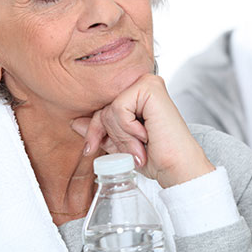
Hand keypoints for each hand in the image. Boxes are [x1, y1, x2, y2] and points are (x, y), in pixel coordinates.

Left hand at [70, 74, 214, 187]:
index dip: (95, 130)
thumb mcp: (119, 143)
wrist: (176, 168)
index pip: (101, 107)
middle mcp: (143, 84)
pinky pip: (118, 108)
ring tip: (140, 147)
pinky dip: (127, 128)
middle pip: (102, 107)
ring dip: (122, 135)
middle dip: (107, 135)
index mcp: (138, 95)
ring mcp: (147, 83)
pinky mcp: (150, 87)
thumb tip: (75, 122)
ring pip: (110, 109)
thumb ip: (101, 130)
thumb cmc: (155, 157)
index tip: (92, 149)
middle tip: (129, 153)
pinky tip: (145, 135)